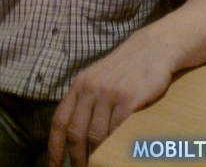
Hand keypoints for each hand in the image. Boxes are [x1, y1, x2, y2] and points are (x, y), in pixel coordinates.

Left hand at [48, 32, 173, 166]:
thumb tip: (73, 134)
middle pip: (77, 132)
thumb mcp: (97, 78)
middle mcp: (91, 88)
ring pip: (97, 135)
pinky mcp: (129, 98)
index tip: (54, 166)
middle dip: (78, 158)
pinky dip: (116, 145)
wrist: (151, 49)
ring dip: (98, 155)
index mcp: (79, 84)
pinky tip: (117, 152)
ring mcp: (109, 93)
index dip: (55, 146)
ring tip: (100, 164)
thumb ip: (85, 100)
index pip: (60, 120)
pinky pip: (118, 129)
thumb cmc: (124, 68)